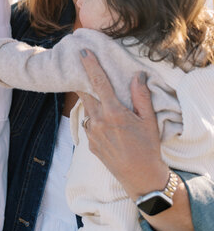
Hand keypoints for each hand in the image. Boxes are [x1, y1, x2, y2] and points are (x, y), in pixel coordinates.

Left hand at [78, 49, 168, 199]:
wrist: (141, 178)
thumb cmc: (148, 148)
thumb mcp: (149, 120)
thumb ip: (141, 96)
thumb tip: (136, 76)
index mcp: (113, 113)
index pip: (98, 83)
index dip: (90, 66)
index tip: (83, 52)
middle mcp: (98, 122)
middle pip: (85, 94)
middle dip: (82, 80)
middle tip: (80, 66)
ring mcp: (92, 134)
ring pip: (86, 109)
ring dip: (88, 99)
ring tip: (92, 90)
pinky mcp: (90, 144)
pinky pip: (88, 124)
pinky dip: (93, 117)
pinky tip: (102, 118)